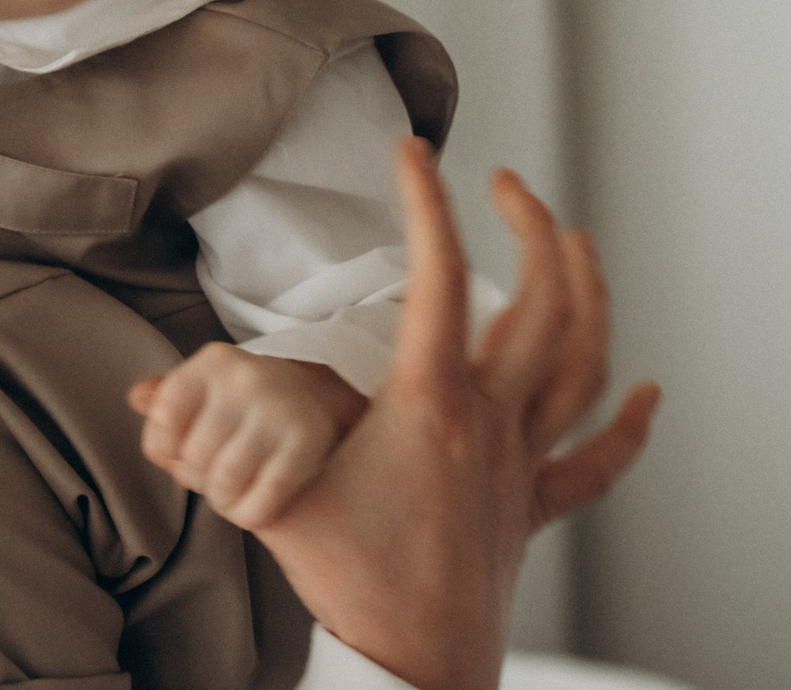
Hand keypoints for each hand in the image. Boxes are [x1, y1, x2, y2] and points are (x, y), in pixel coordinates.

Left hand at [129, 347, 366, 530]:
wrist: (315, 400)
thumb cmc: (242, 404)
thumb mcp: (203, 389)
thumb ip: (164, 398)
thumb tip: (136, 398)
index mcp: (213, 362)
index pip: (164, 418)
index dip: (164, 446)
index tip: (180, 449)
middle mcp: (247, 379)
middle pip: (195, 456)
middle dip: (198, 477)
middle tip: (215, 473)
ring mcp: (280, 410)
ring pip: (224, 484)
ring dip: (222, 501)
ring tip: (232, 491)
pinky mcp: (308, 444)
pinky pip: (260, 505)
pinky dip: (249, 515)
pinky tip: (254, 504)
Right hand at [213, 144, 660, 689]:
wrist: (411, 669)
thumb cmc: (348, 585)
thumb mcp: (272, 495)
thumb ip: (212, 440)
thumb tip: (144, 400)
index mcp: (429, 404)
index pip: (438, 276)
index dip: (426, 202)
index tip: (413, 152)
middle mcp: (490, 422)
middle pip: (540, 302)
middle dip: (531, 224)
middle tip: (503, 182)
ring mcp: (522, 463)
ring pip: (582, 362)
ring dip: (588, 291)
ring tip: (575, 240)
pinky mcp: (535, 508)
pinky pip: (598, 463)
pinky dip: (628, 424)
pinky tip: (646, 391)